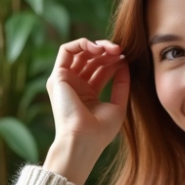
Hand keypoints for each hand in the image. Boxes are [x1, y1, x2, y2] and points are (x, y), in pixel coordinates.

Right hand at [43, 39, 130, 184]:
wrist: (83, 140)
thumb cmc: (100, 131)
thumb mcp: (118, 105)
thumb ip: (121, 84)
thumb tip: (125, 64)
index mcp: (87, 94)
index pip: (101, 69)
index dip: (113, 60)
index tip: (126, 58)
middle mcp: (75, 85)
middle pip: (91, 59)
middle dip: (107, 51)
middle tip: (120, 50)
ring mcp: (65, 80)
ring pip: (80, 52)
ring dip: (97, 46)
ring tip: (112, 49)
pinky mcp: (57, 76)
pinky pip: (66, 50)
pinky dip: (82, 43)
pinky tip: (97, 48)